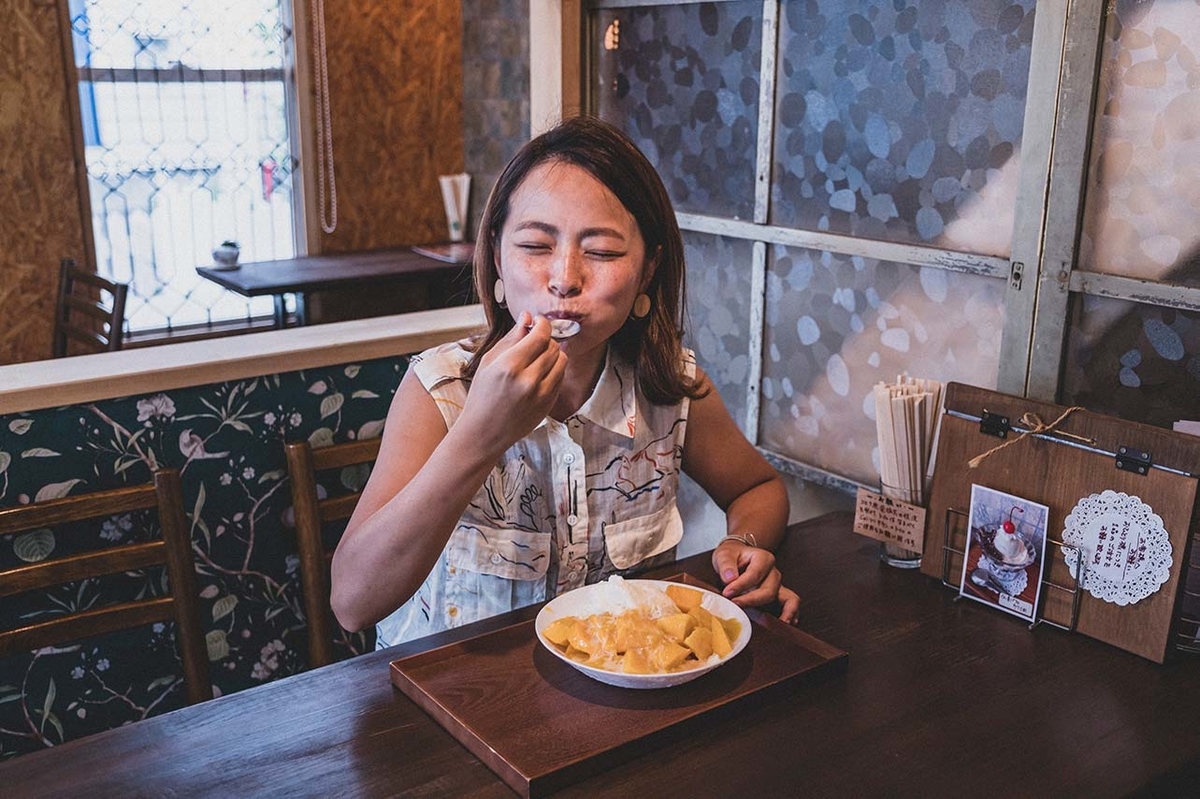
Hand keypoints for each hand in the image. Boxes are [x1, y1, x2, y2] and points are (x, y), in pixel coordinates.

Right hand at [462, 313, 566, 451]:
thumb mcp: (489, 362)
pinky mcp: (549, 404)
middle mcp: (529, 380)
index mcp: (510, 366)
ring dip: (552, 353)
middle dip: (546, 338)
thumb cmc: (482, 396)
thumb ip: (511, 338)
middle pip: (553, 346)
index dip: (542, 323)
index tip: (537, 321)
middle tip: (534, 339)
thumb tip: (526, 317)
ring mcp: (542, 394)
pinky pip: (560, 377)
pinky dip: (553, 370)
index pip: (540, 335)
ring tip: (537, 356)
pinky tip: (538, 372)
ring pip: (562, 361)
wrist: (484, 432)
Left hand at [711, 539, 800, 624]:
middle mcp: (774, 572)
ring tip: (774, 623)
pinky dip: (791, 613)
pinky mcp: (778, 595)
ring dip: (782, 611)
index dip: (740, 586)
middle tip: (735, 605)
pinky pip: (791, 603)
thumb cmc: (731, 557)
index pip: (754, 574)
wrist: (736, 558)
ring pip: (786, 598)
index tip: (726, 593)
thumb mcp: (724, 555)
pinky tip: (786, 623)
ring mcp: (778, 585)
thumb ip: (726, 564)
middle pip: (769, 590)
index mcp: (763, 558)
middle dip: (752, 600)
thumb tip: (730, 579)